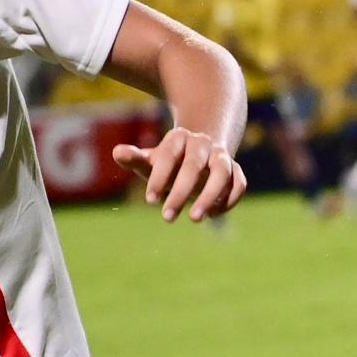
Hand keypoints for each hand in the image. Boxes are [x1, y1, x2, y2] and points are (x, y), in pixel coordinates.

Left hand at [112, 126, 248, 222]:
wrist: (199, 152)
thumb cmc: (169, 162)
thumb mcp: (151, 160)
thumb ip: (135, 158)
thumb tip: (117, 152)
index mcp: (178, 138)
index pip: (169, 155)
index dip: (160, 177)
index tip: (150, 201)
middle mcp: (202, 144)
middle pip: (194, 165)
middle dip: (181, 192)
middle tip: (166, 217)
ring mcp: (221, 156)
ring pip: (223, 173)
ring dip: (210, 196)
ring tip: (195, 219)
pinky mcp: (235, 171)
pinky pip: (239, 184)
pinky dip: (228, 200)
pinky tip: (211, 215)